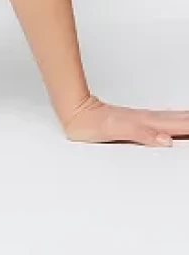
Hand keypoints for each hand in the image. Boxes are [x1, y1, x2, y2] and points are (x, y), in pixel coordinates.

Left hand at [60, 93, 188, 145]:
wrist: (77, 113)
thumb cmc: (93, 122)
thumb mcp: (118, 130)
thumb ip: (143, 133)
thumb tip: (166, 140)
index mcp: (146, 122)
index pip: (176, 126)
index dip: (188, 127)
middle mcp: (145, 120)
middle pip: (176, 120)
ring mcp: (140, 120)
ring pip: (169, 119)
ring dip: (184, 120)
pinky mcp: (134, 122)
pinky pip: (159, 121)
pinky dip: (171, 122)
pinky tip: (172, 125)